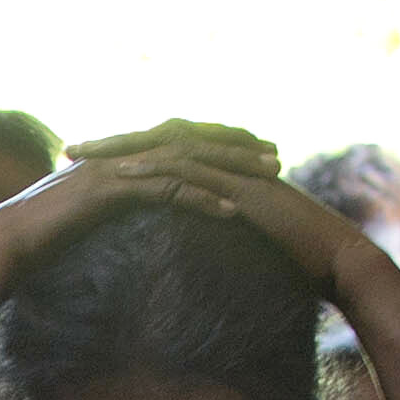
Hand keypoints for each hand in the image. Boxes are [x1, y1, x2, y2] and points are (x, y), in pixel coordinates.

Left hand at [36, 122, 379, 291]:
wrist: (331, 260)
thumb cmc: (288, 258)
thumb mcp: (235, 242)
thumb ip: (206, 233)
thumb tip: (174, 246)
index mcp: (219, 169)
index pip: (163, 152)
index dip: (121, 154)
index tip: (80, 163)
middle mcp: (225, 160)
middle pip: (159, 139)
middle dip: (112, 142)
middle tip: (69, 149)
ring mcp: (235, 168)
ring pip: (172, 147)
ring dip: (125, 149)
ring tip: (85, 157)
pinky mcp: (243, 184)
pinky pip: (196, 170)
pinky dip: (160, 169)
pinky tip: (127, 174)